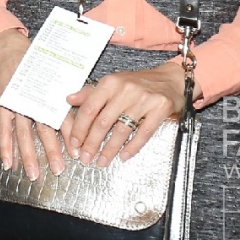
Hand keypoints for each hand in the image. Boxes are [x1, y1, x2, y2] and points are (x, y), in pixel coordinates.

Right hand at [0, 28, 65, 179]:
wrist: (12, 51)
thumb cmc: (39, 65)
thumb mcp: (59, 76)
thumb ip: (73, 95)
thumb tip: (88, 112)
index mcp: (51, 95)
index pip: (63, 120)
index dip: (71, 138)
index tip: (79, 154)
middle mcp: (35, 101)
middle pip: (44, 130)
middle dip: (52, 151)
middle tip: (59, 170)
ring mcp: (17, 104)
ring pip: (24, 134)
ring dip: (28, 155)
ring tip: (33, 174)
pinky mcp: (4, 105)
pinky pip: (4, 129)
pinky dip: (5, 147)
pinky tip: (8, 163)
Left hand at [64, 62, 184, 166]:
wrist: (170, 79)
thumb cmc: (137, 83)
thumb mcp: (112, 83)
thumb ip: (90, 93)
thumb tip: (69, 99)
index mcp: (109, 83)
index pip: (89, 109)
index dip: (79, 129)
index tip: (74, 143)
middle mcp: (125, 90)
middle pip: (103, 122)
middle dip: (91, 143)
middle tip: (85, 158)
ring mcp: (143, 99)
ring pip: (122, 130)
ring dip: (110, 149)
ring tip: (102, 161)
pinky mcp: (160, 109)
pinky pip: (144, 133)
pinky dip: (132, 147)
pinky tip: (124, 156)